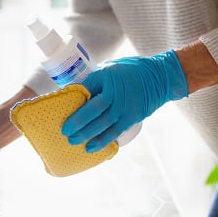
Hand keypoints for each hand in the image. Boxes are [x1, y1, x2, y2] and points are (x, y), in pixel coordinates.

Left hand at [62, 50, 187, 152]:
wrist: (159, 76)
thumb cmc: (128, 71)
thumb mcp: (108, 68)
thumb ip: (93, 81)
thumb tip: (71, 93)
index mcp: (105, 76)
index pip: (84, 88)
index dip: (71, 99)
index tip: (58, 109)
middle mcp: (115, 91)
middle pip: (93, 109)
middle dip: (77, 122)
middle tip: (64, 131)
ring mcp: (125, 105)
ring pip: (103, 123)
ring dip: (87, 134)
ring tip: (73, 141)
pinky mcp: (133, 117)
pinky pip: (115, 131)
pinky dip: (103, 140)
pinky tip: (91, 147)